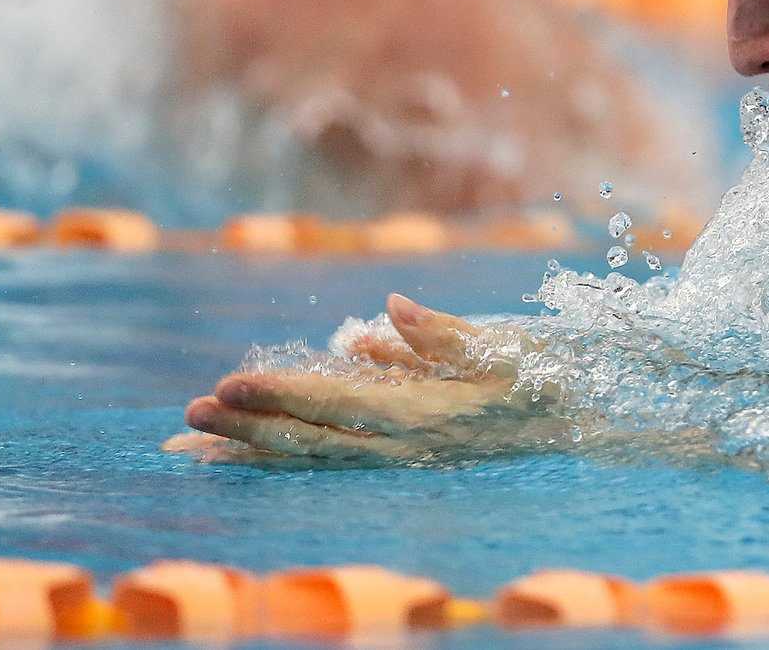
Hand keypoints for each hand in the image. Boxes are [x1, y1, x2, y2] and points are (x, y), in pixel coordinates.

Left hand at [169, 294, 559, 464]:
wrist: (580, 421)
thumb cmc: (545, 374)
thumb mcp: (505, 346)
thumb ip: (439, 333)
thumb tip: (383, 313)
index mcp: (430, 414)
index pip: (341, 403)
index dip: (284, 393)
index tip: (231, 382)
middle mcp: (408, 444)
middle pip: (315, 440)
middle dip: (249, 428)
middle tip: (188, 413)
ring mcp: (402, 454)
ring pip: (315, 455)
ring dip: (254, 448)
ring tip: (194, 441)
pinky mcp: (401, 452)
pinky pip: (333, 453)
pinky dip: (286, 449)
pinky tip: (247, 442)